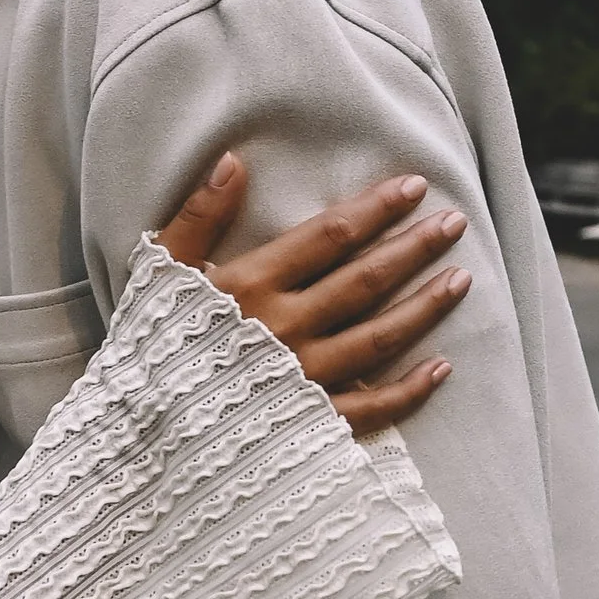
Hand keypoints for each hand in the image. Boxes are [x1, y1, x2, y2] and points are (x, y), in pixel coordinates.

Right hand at [158, 154, 470, 433]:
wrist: (136, 435)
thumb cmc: (149, 348)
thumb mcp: (162, 272)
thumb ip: (197, 216)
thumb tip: (234, 162)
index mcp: (250, 287)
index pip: (329, 237)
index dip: (374, 209)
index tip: (413, 187)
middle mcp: (286, 329)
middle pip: (365, 281)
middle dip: (413, 248)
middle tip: (454, 223)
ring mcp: (304, 380)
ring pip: (380, 336)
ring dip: (424, 307)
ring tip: (461, 280)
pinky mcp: (311, 426)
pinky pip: (372, 408)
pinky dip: (410, 390)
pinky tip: (442, 369)